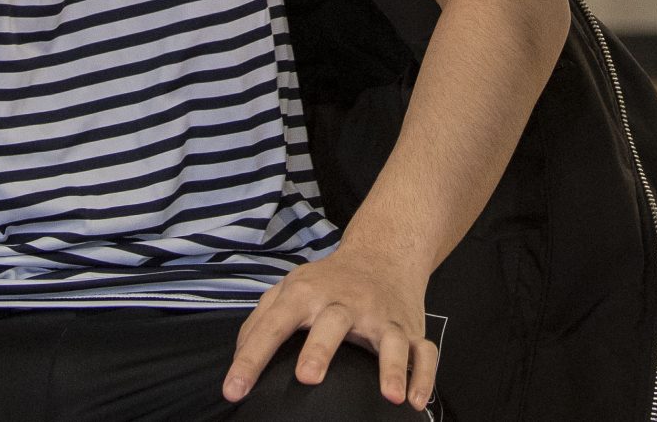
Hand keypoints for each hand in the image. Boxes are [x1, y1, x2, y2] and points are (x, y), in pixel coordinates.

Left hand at [223, 243, 436, 409]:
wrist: (382, 254)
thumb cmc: (327, 283)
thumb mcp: (289, 290)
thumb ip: (259, 322)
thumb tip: (238, 360)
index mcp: (308, 294)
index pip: (274, 325)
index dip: (251, 358)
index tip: (233, 390)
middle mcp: (345, 302)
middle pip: (333, 322)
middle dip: (320, 348)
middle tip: (307, 377)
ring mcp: (381, 316)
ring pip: (388, 337)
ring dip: (389, 365)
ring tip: (389, 395)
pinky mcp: (409, 329)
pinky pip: (423, 352)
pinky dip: (423, 376)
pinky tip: (415, 401)